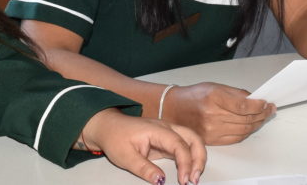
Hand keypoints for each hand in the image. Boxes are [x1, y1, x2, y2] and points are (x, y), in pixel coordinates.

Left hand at [79, 108, 205, 184]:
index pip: (179, 144)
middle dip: (199, 158)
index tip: (183, 179)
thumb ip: (144, 168)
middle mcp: (167, 128)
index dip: (185, 162)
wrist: (108, 127)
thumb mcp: (125, 156)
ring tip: (194, 177)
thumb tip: (160, 180)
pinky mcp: (167, 141)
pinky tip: (188, 172)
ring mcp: (169, 133)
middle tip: (194, 178)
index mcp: (157, 129)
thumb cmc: (115, 137)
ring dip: (198, 158)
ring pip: (193, 141)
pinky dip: (191, 159)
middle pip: (193, 138)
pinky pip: (185, 148)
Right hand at [164, 82, 274, 144]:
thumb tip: (256, 100)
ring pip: (243, 130)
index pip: (243, 106)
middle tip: (269, 109)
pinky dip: (247, 132)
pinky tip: (251, 126)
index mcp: (214, 98)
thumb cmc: (194, 96)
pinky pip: (236, 138)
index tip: (266, 103)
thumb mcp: (215, 87)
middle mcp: (212, 115)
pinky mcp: (211, 140)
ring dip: (257, 124)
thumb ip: (236, 94)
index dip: (258, 106)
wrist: (174, 109)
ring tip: (263, 117)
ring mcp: (211, 130)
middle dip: (262, 114)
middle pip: (245, 119)